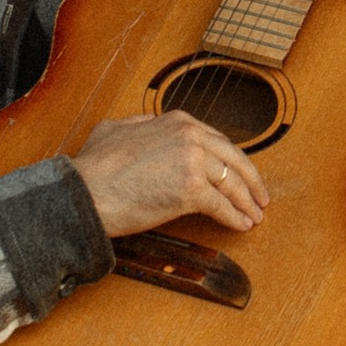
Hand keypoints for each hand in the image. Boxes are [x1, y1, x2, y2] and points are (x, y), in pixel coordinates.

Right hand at [71, 111, 268, 240]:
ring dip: (247, 203)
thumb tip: (146, 124)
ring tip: (254, 216)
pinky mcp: (192, 189)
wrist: (85, 192)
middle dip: (251, 181)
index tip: (240, 174)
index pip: (218, 140)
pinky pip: (222, 206)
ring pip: (232, 184)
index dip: (233, 161)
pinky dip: (234, 218)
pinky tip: (240, 225)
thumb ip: (138, 123)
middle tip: (260, 197)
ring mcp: (193, 160)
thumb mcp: (114, 129)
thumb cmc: (93, 168)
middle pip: (234, 159)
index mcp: (177, 120)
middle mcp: (190, 135)